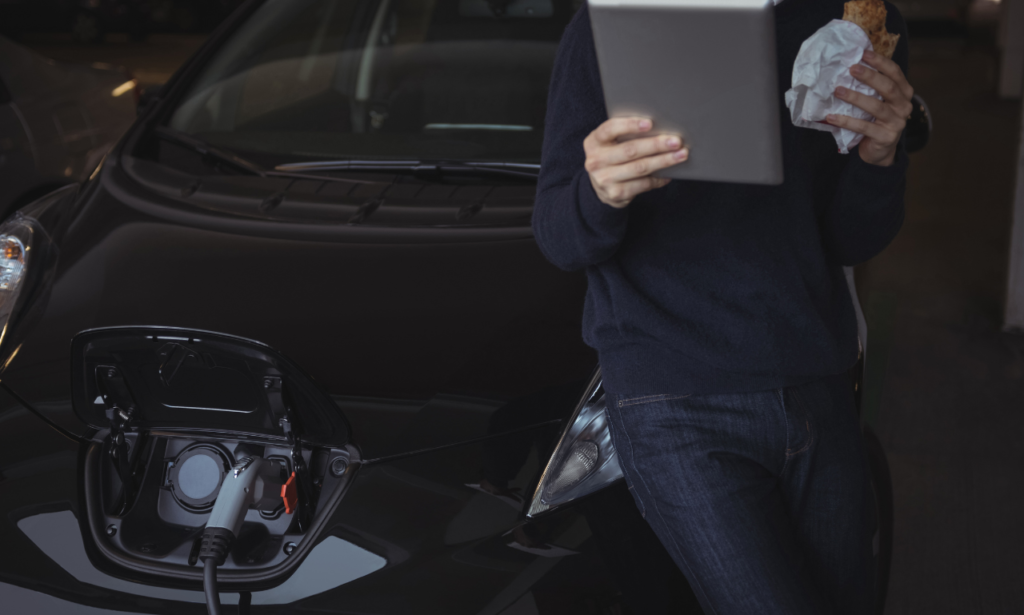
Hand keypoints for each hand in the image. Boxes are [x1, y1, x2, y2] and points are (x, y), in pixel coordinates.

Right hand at [584, 117, 687, 208]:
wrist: (601, 188)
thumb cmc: (612, 158)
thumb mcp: (610, 144)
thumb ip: (624, 135)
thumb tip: (660, 128)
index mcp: (594, 142)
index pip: (610, 129)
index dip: (630, 125)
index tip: (650, 123)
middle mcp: (595, 161)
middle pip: (630, 150)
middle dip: (656, 145)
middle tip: (676, 141)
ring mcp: (604, 179)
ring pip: (640, 168)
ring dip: (663, 161)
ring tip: (680, 155)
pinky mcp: (615, 193)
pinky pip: (643, 184)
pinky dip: (658, 179)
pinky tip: (669, 174)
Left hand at [826, 49, 913, 166]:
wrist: (880, 151)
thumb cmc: (876, 121)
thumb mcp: (878, 101)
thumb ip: (872, 88)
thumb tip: (849, 67)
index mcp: (904, 93)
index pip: (895, 73)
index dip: (880, 62)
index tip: (863, 53)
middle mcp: (904, 106)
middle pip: (888, 87)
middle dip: (869, 76)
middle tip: (851, 68)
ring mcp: (897, 122)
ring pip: (876, 107)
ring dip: (855, 97)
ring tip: (838, 91)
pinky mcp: (886, 137)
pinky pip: (864, 127)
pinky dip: (846, 121)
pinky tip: (831, 117)